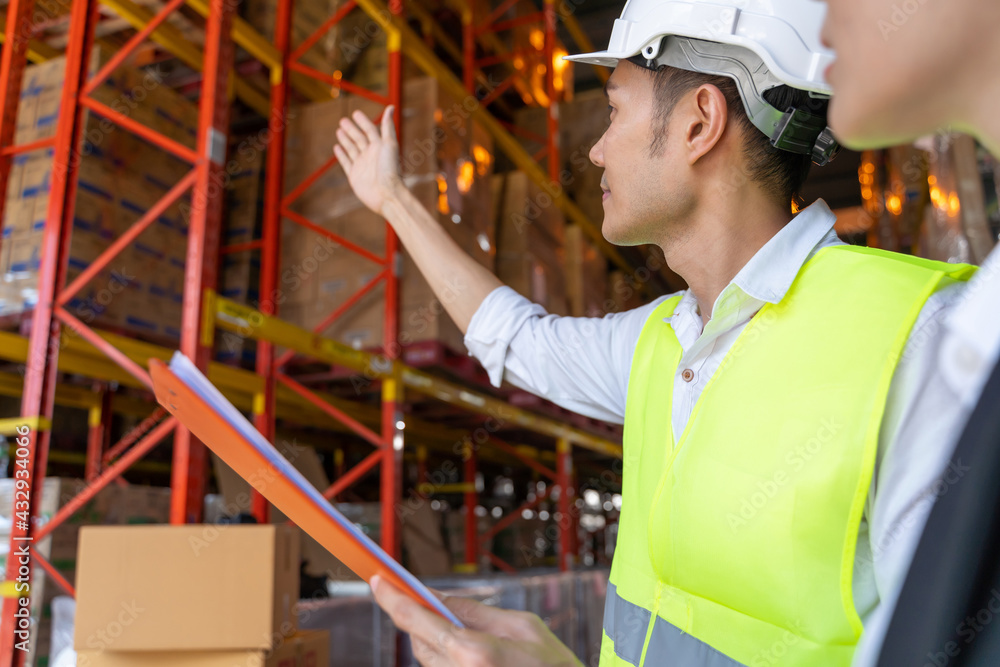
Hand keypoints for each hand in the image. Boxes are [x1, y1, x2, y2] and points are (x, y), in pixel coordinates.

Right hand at [333, 106, 401, 214]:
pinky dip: (341, 154)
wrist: (386, 194)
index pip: (370, 130)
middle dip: (351, 129)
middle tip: (342, 120)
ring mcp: (362, 165)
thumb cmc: (390, 169)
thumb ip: (388, 126)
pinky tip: (337, 147)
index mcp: (380, 147)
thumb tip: (391, 106)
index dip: (363, 121)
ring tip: (339, 130)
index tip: (355, 113)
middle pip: (359, 138)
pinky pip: (346, 162)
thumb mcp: (389, 144)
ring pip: (352, 149)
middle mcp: (371, 155)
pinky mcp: (354, 175)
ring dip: (346, 139)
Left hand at [371, 575, 582, 666]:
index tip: (377, 581)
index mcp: (474, 653)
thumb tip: (440, 600)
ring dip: (439, 644)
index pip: (418, 620)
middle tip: (445, 609)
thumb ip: (477, 612)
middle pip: (419, 641)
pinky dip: (450, 660)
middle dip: (426, 622)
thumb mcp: (524, 627)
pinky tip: (480, 659)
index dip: (394, 599)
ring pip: (429, 660)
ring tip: (481, 644)